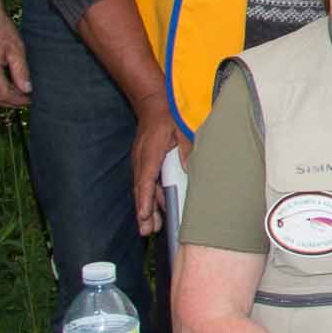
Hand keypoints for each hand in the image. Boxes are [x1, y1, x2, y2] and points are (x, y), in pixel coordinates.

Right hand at [0, 0, 31, 107]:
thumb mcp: (16, 49)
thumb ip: (21, 71)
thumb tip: (27, 89)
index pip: (3, 95)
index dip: (18, 101)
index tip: (30, 100)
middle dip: (10, 102)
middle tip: (25, 100)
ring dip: (2, 95)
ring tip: (19, 92)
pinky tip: (7, 81)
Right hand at [129, 99, 182, 235]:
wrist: (152, 101)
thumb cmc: (168, 114)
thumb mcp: (182, 127)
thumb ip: (187, 146)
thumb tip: (190, 167)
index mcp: (151, 153)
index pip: (146, 180)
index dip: (147, 199)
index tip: (145, 215)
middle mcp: (142, 160)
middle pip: (142, 190)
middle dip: (144, 212)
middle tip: (146, 231)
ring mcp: (141, 161)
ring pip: (143, 189)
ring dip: (146, 208)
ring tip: (149, 228)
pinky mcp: (143, 161)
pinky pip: (145, 182)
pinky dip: (148, 196)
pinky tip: (152, 209)